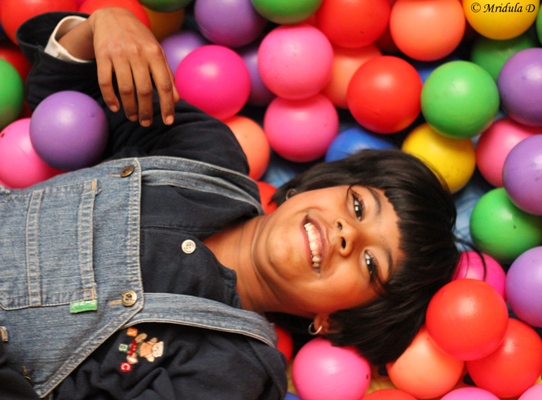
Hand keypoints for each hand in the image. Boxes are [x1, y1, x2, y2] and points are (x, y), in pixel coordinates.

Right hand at [60, 7, 178, 126]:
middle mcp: (137, 53)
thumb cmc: (140, 39)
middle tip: (146, 123)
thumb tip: (175, 99)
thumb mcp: (157, 52)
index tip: (167, 121)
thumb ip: (167, 75)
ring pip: (125, 89)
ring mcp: (118, 54)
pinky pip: (105, 82)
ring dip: (130, 108)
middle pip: (144, 90)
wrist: (113, 16)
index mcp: (154, 53)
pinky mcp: (102, 56)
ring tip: (133, 117)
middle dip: (147, 111)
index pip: (164, 84)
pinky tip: (116, 108)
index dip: (167, 106)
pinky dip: (110, 98)